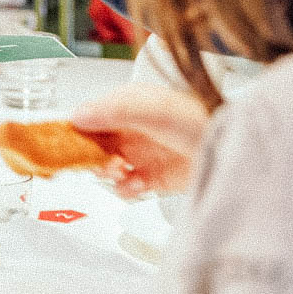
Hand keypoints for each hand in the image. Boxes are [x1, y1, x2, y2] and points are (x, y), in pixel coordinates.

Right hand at [70, 83, 212, 196]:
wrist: (234, 149)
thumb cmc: (198, 118)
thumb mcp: (149, 109)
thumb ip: (111, 111)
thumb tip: (76, 115)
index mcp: (126, 105)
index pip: (89, 116)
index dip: (73, 129)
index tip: (58, 142)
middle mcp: (132, 129)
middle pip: (94, 144)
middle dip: (88, 155)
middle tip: (86, 162)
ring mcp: (143, 153)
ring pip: (109, 166)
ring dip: (107, 172)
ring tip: (116, 172)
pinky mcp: (155, 178)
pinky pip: (129, 186)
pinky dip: (126, 188)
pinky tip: (132, 184)